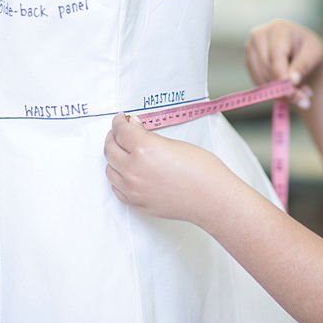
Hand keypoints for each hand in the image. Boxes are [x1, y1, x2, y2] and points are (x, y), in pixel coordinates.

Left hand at [104, 113, 231, 224]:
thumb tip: (137, 132)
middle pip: (110, 149)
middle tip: (120, 132)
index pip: (121, 130)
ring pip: (109, 169)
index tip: (122, 120)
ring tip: (124, 152)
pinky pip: (117, 188)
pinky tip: (127, 172)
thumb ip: (151, 137)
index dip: (120, 122)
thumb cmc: (202, 171)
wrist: (212, 198)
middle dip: (114, 137)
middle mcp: (133, 170)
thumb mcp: (175, 143)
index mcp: (144, 149)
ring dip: (114, 158)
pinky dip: (119, 178)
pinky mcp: (136, 203)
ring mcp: (133, 189)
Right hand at [246, 19, 322, 109]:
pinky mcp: (249, 62)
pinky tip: (287, 89)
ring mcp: (251, 48)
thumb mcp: (314, 55)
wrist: (302, 51)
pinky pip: (258, 83)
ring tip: (300, 94)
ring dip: (279, 92)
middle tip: (303, 100)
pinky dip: (273, 92)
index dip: (282, 77)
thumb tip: (292, 80)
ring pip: (261, 78)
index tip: (292, 94)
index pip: (276, 56)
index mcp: (279, 28)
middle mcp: (259, 35)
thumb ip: (303, 66)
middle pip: (267, 69)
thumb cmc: (309, 50)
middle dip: (284, 88)